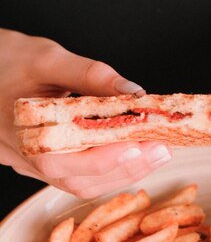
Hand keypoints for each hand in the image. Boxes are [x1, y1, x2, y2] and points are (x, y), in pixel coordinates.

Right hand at [0, 29, 171, 197]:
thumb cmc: (2, 60)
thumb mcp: (47, 58)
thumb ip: (92, 75)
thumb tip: (135, 93)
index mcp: (21, 133)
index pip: (67, 161)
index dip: (108, 158)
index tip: (144, 144)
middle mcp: (24, 158)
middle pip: (79, 180)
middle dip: (126, 169)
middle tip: (163, 150)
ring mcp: (29, 164)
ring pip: (79, 183)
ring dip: (120, 173)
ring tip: (154, 154)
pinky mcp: (38, 162)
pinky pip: (75, 176)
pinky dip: (106, 170)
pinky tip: (129, 155)